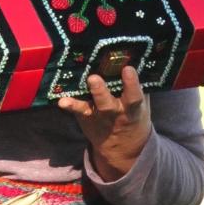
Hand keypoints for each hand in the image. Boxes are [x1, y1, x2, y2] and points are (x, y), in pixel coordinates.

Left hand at [58, 66, 150, 180]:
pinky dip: (69, 105)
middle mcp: (114, 112)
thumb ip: (137, 84)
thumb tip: (132, 57)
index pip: (134, 96)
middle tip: (93, 78)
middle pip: (107, 104)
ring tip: (68, 97)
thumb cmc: (133, 113)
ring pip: (88, 109)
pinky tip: (61, 101)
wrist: (125, 147)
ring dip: (78, 103)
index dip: (131, 83)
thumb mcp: (142, 103)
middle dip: (100, 92)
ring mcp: (97, 115)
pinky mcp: (85, 116)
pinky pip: (77, 111)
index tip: (128, 68)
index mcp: (131, 108)